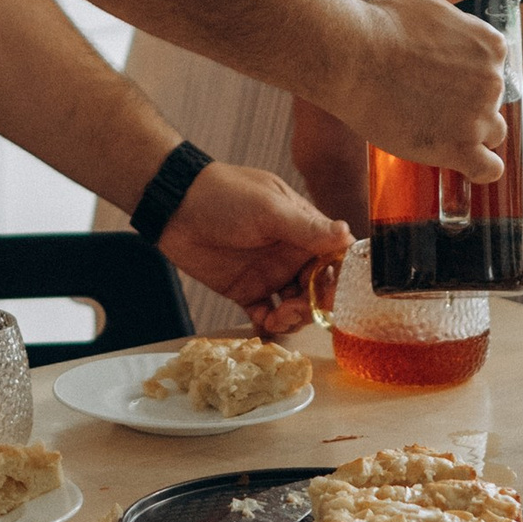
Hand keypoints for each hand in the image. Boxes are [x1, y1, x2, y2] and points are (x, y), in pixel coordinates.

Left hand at [159, 160, 348, 315]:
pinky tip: (264, 325)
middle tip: (295, 309)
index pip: (335, 259)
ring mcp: (270, 274)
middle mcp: (291, 254)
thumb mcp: (268, 209)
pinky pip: (265, 314)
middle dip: (314, 305)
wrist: (175, 206)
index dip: (338, 281)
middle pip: (319, 289)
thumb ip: (306, 227)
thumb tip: (347, 234)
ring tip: (277, 318)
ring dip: (293, 317)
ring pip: (296, 306)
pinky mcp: (246, 290)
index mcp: (304, 229)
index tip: (330, 296)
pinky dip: (268, 324)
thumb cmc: (225, 195)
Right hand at [355, 0, 505, 176]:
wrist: (351, 55)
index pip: (494, 68)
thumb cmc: (384, 21)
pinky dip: (479, 167)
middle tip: (426, 97)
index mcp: (490, 45)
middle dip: (466, 103)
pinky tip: (458, 159)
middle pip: (492, 102)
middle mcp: (492, 81)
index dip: (467, 73)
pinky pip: (488, 168)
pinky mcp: (458, 149)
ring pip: (490, 134)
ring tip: (433, 124)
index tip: (439, 74)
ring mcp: (477, 117)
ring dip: (469, 133)